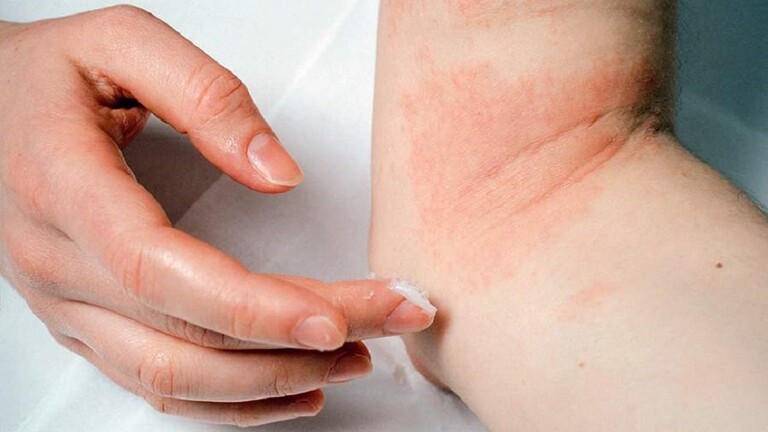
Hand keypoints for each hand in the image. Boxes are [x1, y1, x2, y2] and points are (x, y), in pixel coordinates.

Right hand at [0, 6, 433, 426]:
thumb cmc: (42, 76)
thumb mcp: (120, 43)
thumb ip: (206, 97)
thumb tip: (278, 172)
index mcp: (65, 190)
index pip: (166, 273)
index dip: (255, 307)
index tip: (339, 316)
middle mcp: (60, 264)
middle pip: (191, 335)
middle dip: (300, 344)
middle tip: (390, 321)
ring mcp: (68, 305)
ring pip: (175, 379)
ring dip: (273, 383)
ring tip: (358, 358)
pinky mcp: (85, 323)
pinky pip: (158, 384)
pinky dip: (231, 404)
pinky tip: (293, 392)